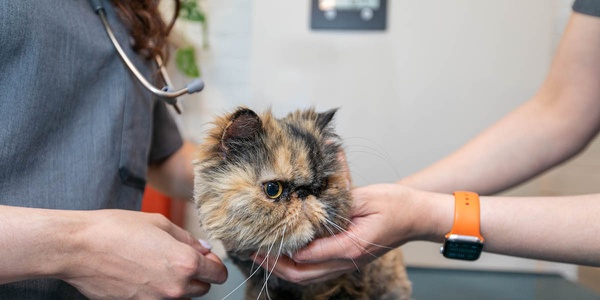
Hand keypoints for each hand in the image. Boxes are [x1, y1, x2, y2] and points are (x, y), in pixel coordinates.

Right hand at [61, 210, 227, 298]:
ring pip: (181, 298)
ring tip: (158, 265)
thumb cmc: (116, 230)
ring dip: (178, 285)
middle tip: (179, 258)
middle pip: (202, 288)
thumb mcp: (160, 224)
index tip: (207, 258)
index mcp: (185, 263)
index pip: (218, 274)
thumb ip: (187, 239)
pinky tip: (143, 275)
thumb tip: (204, 249)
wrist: (78, 248)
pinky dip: (157, 292)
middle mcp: (174, 288)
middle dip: (197, 275)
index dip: (214, 264)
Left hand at [255, 184, 425, 284]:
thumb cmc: (394, 204)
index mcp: (350, 246)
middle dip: (274, 264)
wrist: (416, 215)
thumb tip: (305, 206)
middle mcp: (347, 260)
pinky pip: (317, 270)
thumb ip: (334, 204)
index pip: (306, 254)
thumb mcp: (363, 198)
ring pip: (307, 277)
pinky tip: (285, 253)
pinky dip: (297, 265)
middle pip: (301, 274)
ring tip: (263, 253)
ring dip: (283, 268)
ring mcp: (347, 263)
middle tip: (253, 250)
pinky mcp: (347, 259)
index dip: (281, 248)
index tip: (261, 238)